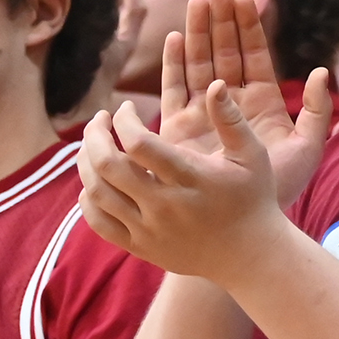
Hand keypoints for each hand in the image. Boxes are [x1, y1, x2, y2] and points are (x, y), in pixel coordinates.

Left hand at [78, 85, 282, 279]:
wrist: (249, 255)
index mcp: (191, 178)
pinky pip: (98, 223)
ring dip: (86, 162)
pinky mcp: (141, 247)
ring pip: (97, 192)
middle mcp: (165, 205)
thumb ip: (231, 118)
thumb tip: (214, 84)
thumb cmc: (252, 197)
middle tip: (99, 120)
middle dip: (95, 135)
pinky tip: (95, 180)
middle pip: (108, 165)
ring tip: (93, 145)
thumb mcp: (251, 155)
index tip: (126, 107)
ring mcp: (149, 229)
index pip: (139, 144)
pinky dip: (88, 198)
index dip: (123, 120)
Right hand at [164, 0, 333, 207]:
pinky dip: (173, 65)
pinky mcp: (179, 129)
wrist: (241, 224)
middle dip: (220, 21)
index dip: (249, 27)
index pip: (255, 56)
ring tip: (194, 2)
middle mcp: (231, 104)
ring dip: (196, 33)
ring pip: (199, 64)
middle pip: (224, 52)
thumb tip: (321, 73)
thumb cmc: (278, 190)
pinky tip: (172, 39)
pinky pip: (174, 90)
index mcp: (262, 104)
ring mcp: (204, 114)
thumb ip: (318, 112)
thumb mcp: (308, 148)